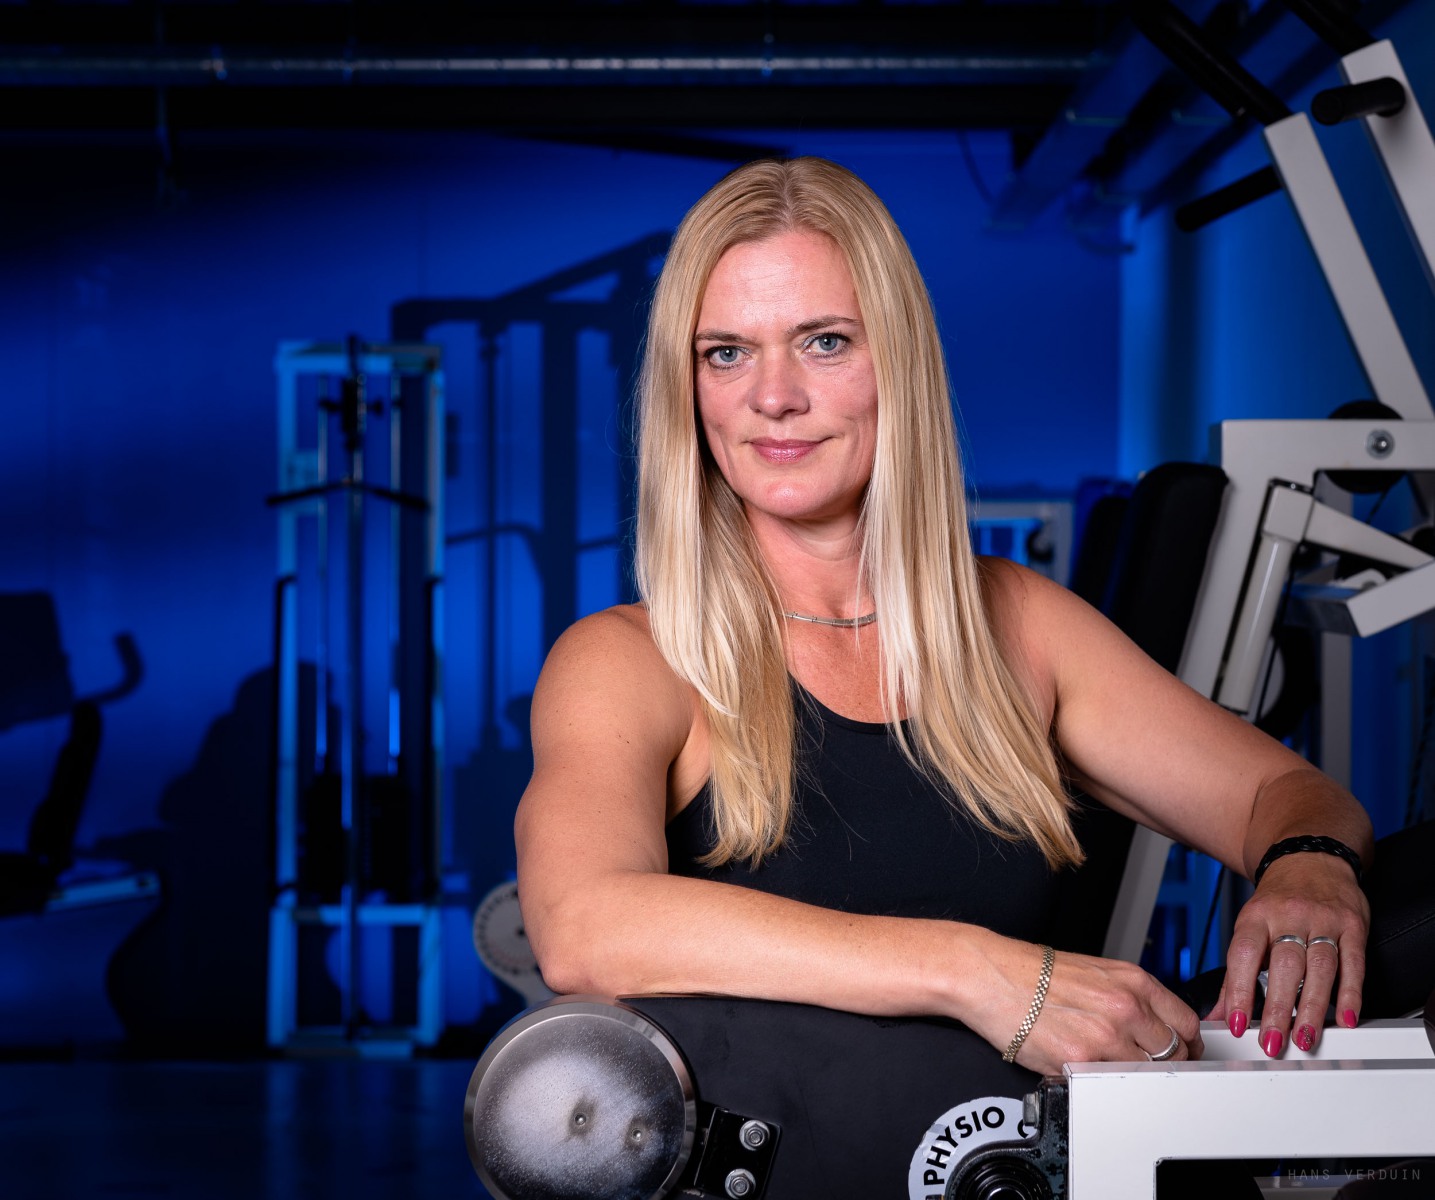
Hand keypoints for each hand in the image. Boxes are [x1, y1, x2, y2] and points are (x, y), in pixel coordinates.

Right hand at [971, 934, 1202, 1074]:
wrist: (991, 976)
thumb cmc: (1032, 973)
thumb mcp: (1094, 972)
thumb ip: (1128, 997)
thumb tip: (1150, 1026)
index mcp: (1132, 981)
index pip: (1185, 1022)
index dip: (1187, 1043)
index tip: (1182, 1052)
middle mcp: (1125, 1007)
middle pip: (1174, 1053)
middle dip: (1165, 1064)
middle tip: (1147, 1067)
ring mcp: (1106, 1037)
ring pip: (1144, 1074)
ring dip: (1131, 1075)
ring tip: (1107, 1066)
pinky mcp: (1080, 1062)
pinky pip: (1105, 1085)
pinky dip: (1097, 1082)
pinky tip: (1082, 1069)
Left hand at [1207, 853, 1368, 1055]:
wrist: (1310, 857)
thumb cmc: (1276, 902)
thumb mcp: (1248, 927)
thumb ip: (1233, 975)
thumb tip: (1216, 1016)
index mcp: (1256, 916)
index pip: (1244, 955)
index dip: (1238, 991)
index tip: (1235, 1023)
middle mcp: (1289, 915)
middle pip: (1283, 965)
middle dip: (1278, 1008)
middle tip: (1273, 1042)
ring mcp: (1323, 919)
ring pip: (1320, 967)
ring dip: (1312, 1008)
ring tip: (1305, 1038)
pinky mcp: (1352, 925)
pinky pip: (1353, 963)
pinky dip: (1350, 994)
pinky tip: (1345, 1018)